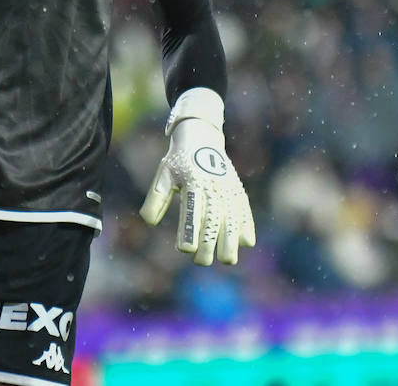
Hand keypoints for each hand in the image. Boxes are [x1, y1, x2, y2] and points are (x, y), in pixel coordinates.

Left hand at [140, 88, 255, 264]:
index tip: (185, 249)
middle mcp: (213, 186)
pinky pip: (245, 209)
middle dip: (208, 243)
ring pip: (232, 218)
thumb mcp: (163, 175)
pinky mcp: (237, 189)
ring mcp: (227, 188)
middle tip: (201, 261)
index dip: (189, 232)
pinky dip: (247, 225)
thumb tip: (149, 222)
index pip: (191, 211)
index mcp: (192, 182)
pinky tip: (247, 243)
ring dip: (231, 241)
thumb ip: (155, 198)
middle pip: (213, 219)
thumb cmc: (177, 160)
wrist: (201, 136)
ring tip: (228, 260)